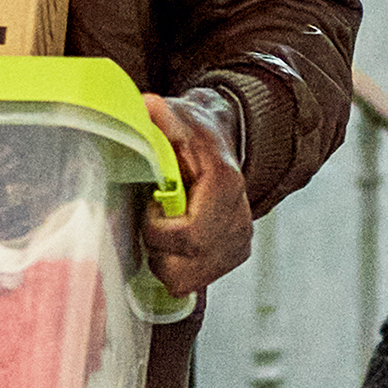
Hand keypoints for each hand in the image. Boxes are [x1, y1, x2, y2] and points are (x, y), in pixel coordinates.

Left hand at [140, 92, 253, 303]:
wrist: (222, 144)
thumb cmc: (194, 134)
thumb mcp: (178, 120)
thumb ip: (163, 118)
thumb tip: (148, 106)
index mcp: (226, 187)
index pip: (191, 235)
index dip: (159, 230)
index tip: (151, 205)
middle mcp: (239, 220)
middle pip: (187, 265)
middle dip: (158, 249)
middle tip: (152, 221)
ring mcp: (239, 242)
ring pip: (187, 280)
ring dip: (165, 261)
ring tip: (163, 231)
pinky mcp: (235, 256)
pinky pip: (194, 282)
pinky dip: (176, 267)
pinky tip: (174, 242)